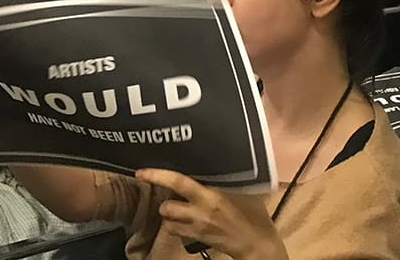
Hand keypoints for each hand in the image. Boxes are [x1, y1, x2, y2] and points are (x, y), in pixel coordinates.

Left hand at [136, 169, 284, 259]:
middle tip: (158, 186)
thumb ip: (224, 175)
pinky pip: (176, 231)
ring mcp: (197, 226)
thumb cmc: (253, 211)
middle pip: (168, 204)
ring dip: (168, 211)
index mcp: (211, 193)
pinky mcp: (197, 238)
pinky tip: (182, 218)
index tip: (142, 171)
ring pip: (168, 220)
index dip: (158, 175)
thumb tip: (209, 156)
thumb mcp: (241, 187)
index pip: (179, 181)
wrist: (257, 242)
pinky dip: (174, 224)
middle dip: (162, 197)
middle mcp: (200, 210)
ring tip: (175, 203)